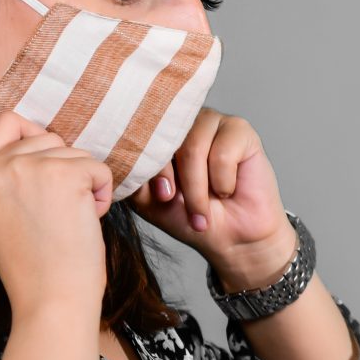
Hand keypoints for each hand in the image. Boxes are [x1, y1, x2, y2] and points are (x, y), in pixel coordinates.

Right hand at [0, 103, 114, 315]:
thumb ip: (4, 177)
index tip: (46, 167)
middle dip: (62, 166)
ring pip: (73, 152)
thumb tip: (37, 138)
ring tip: (70, 222)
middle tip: (58, 210)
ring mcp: (26, 167)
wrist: (50, 303)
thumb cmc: (32, 268)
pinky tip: (86, 221)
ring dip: (83, 183)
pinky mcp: (63, 174)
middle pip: (44, 135)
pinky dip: (102, 193)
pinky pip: (98, 167)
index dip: (32, 136)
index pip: (4, 122)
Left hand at [126, 108, 296, 287]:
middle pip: (166, 141)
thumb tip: (120, 160)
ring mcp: (212, 121)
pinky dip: (223, 182)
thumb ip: (134, 177)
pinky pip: (223, 153)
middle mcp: (183, 122)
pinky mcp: (240, 130)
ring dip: (198, 188)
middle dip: (174, 180)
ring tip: (204, 209)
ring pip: (194, 148)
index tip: (164, 196)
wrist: (231, 238)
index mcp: (158, 135)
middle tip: (183, 205)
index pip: (142, 137)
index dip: (150, 168)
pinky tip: (228, 190)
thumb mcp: (149, 201)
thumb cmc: (189, 217)